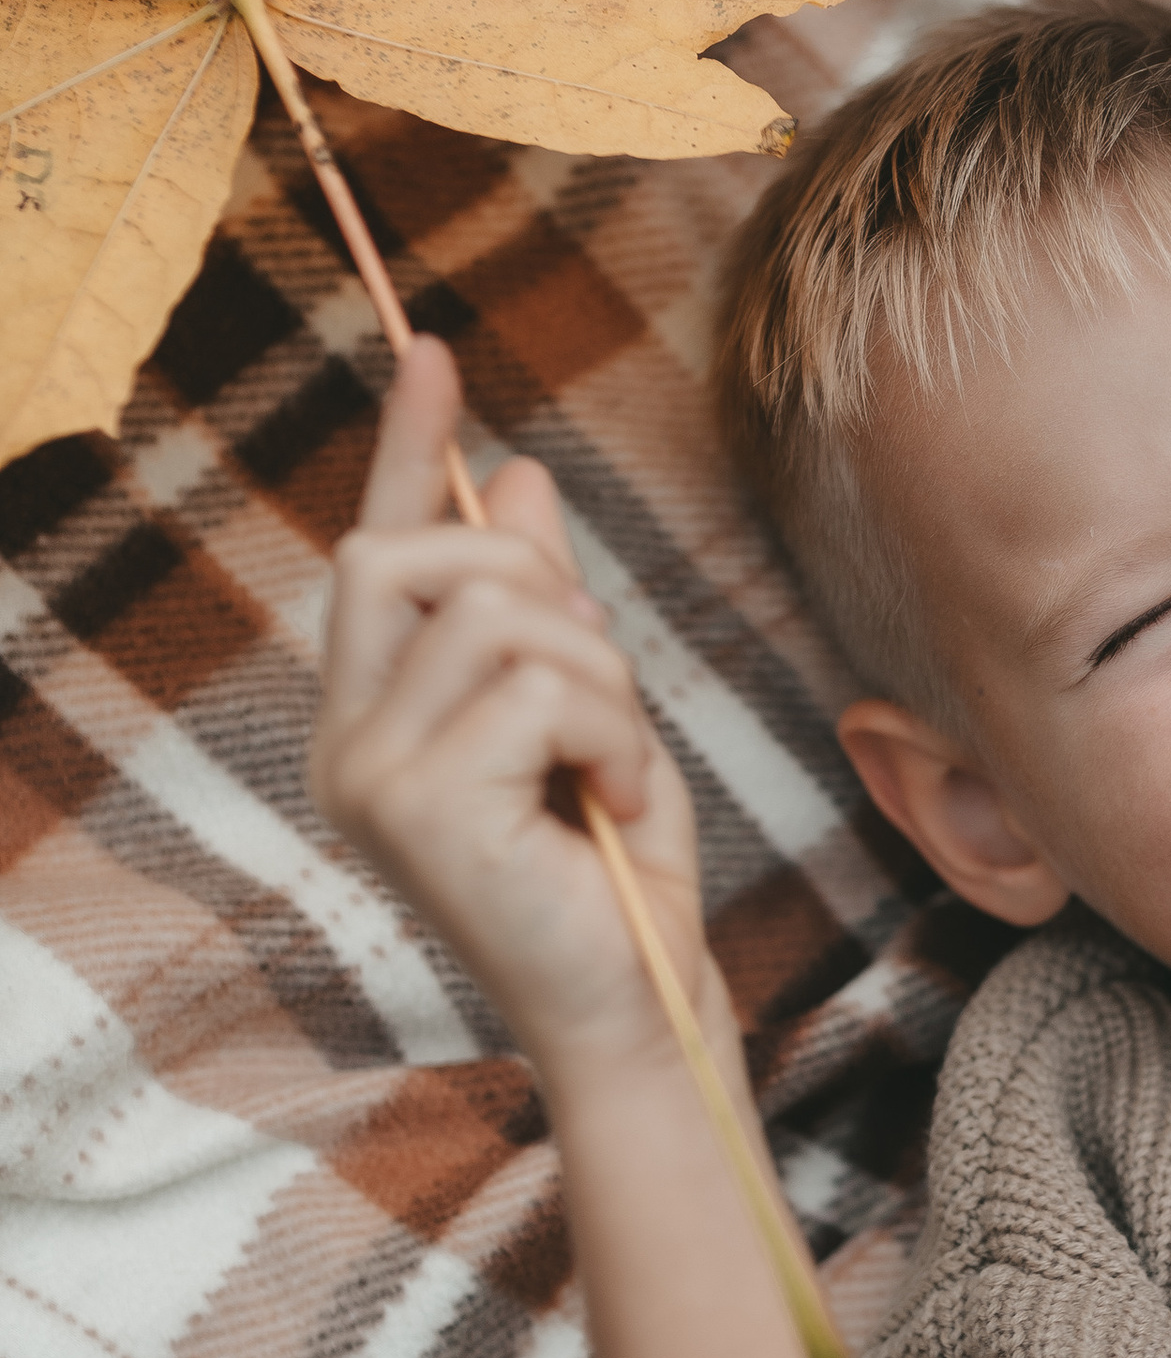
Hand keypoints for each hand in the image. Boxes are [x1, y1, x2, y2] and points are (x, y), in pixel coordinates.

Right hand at [308, 338, 709, 1093]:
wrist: (636, 1005)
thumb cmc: (611, 876)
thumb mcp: (588, 714)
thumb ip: (543, 608)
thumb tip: (515, 477)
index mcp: (375, 716)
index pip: (377, 549)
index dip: (406, 447)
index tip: (431, 352)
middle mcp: (347, 742)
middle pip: (413, 552)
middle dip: (535, 585)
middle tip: (600, 688)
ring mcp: (369, 775)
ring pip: (499, 616)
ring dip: (600, 680)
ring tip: (616, 769)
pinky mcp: (419, 806)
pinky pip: (539, 685)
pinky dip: (613, 733)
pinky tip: (617, 806)